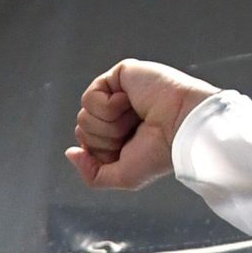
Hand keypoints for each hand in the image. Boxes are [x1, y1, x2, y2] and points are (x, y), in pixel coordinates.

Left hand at [66, 59, 220, 191]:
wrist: (181, 127)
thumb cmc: (160, 152)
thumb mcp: (123, 177)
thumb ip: (93, 173)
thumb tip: (70, 153)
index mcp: (119, 135)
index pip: (87, 144)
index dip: (102, 151)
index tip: (128, 149)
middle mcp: (116, 114)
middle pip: (83, 130)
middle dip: (105, 139)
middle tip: (134, 132)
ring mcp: (117, 93)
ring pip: (83, 116)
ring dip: (109, 125)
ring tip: (136, 118)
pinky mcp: (119, 75)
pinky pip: (90, 98)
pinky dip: (108, 107)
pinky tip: (130, 102)